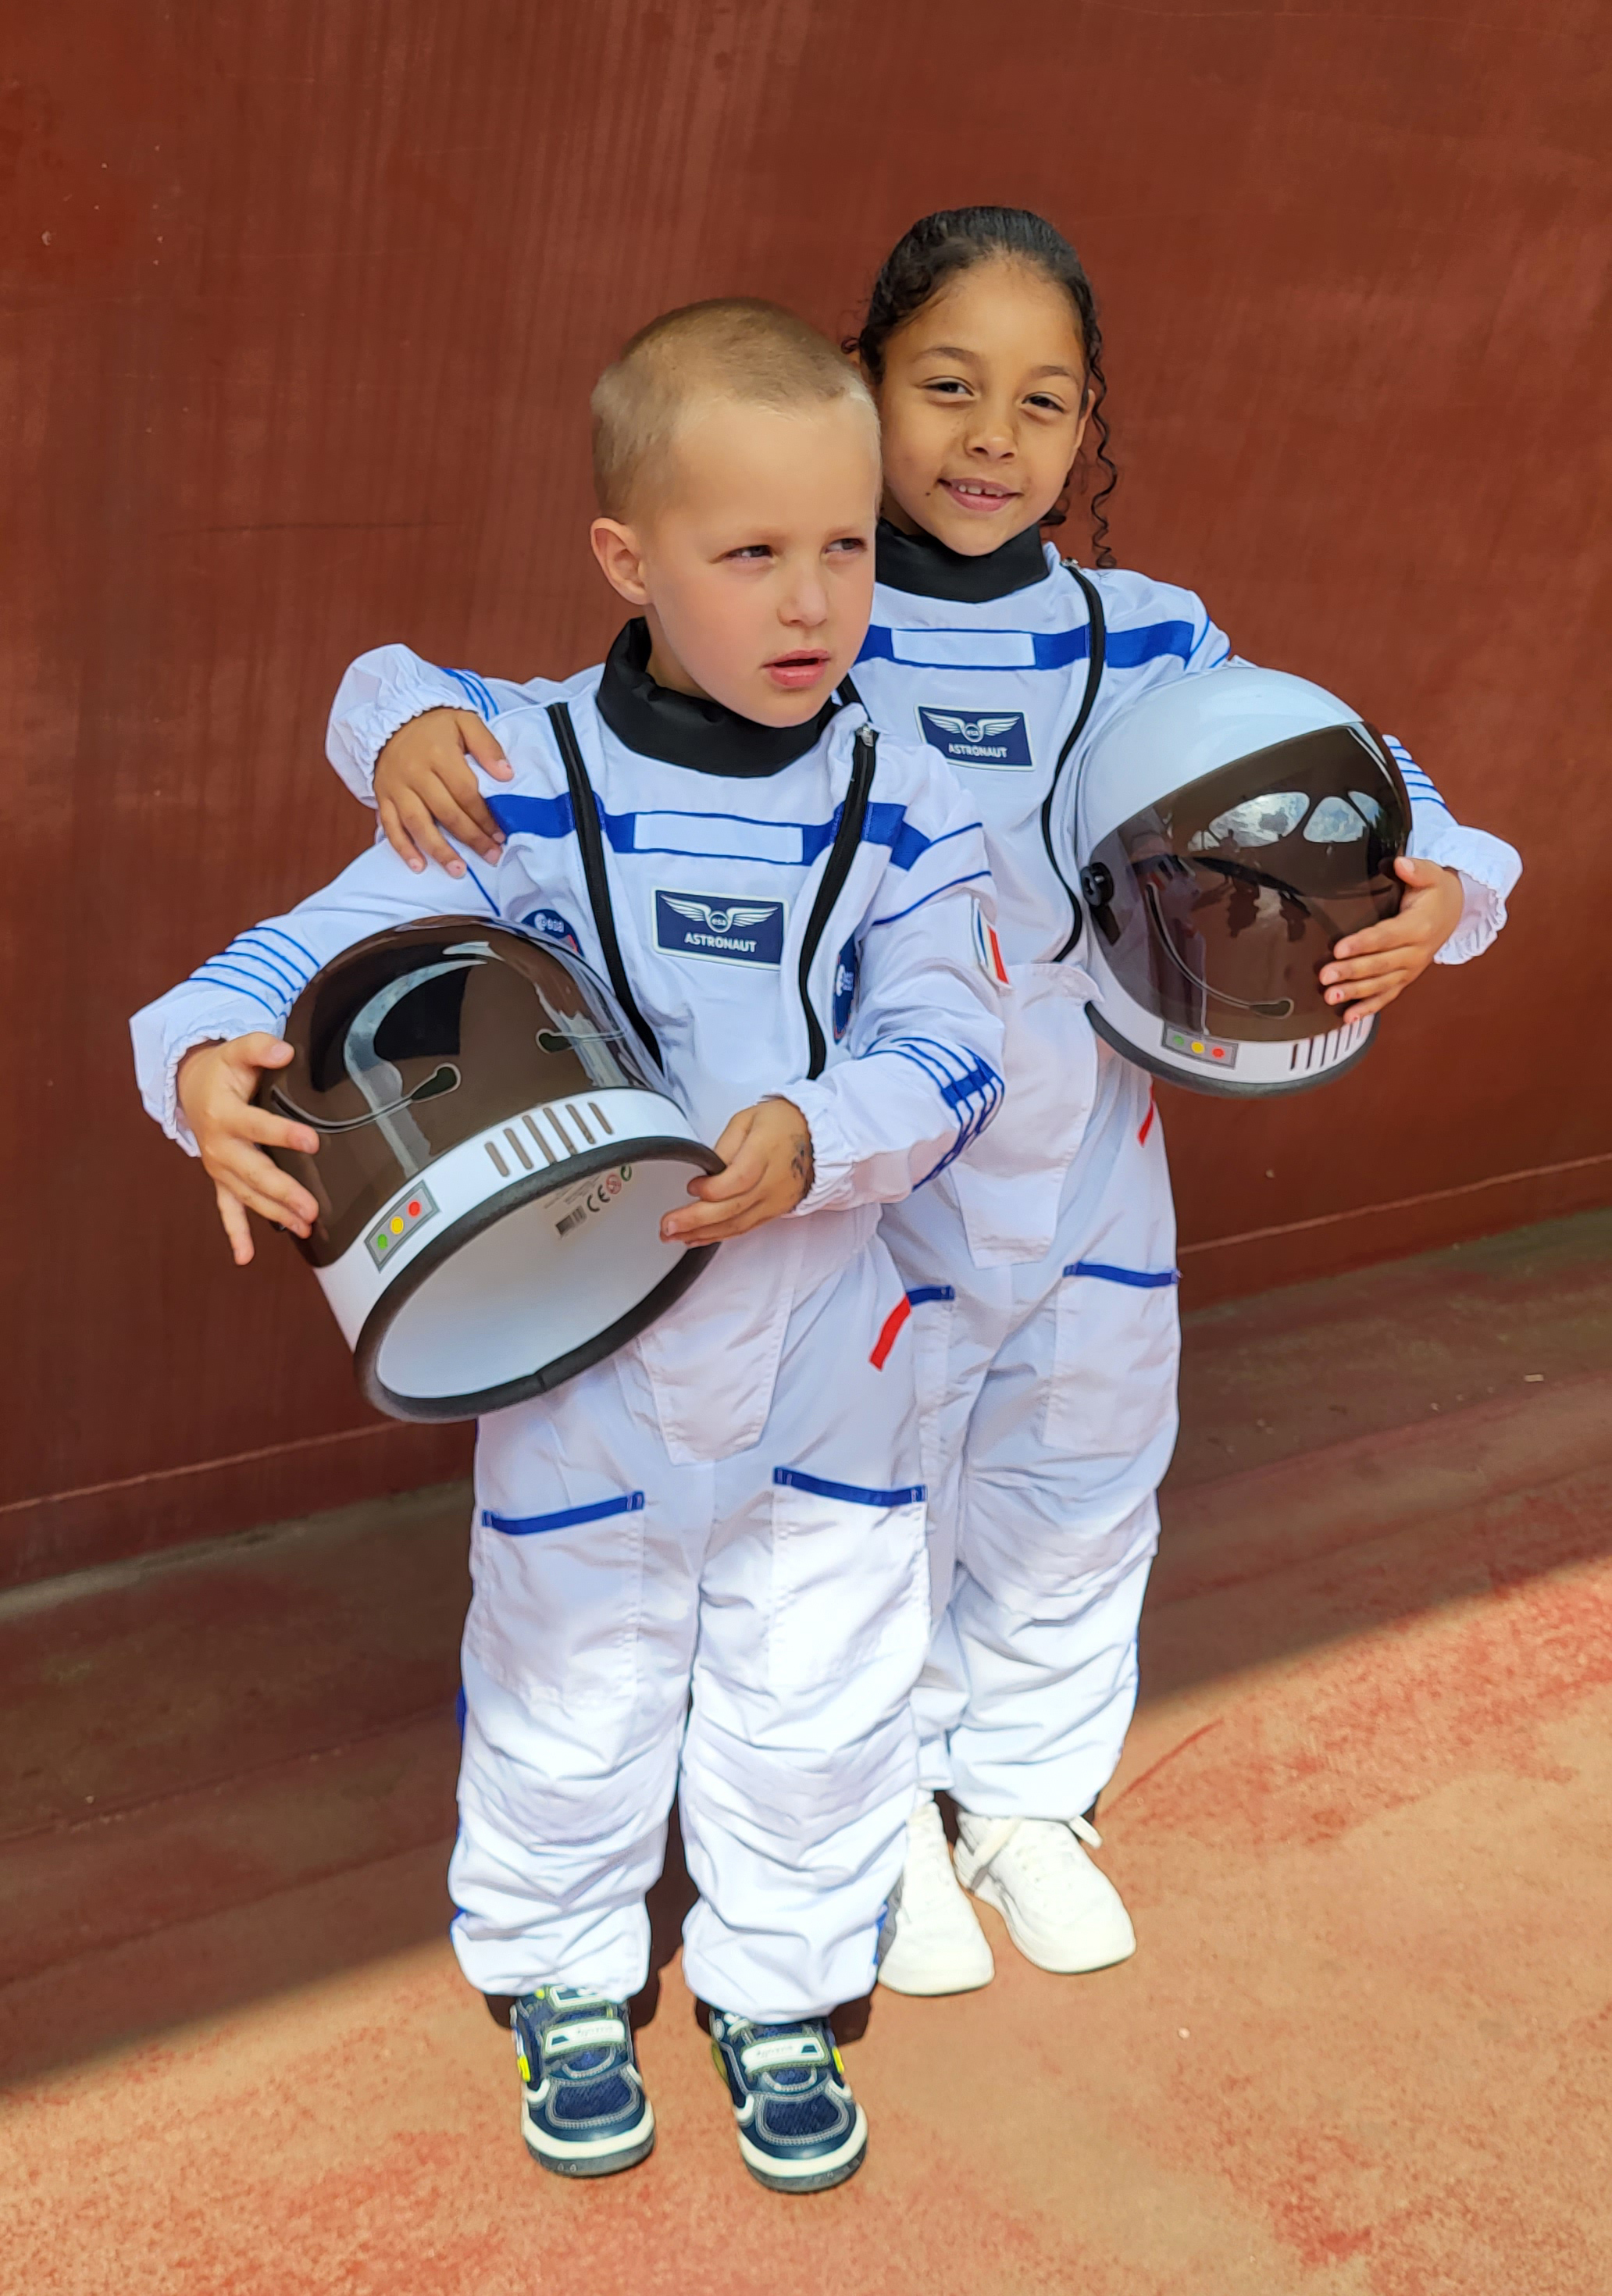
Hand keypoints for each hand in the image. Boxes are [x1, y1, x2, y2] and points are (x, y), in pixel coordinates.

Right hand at [176, 1035, 321, 1264]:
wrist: (190, 1089)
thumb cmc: (221, 1072)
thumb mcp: (236, 1051)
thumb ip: (259, 1047)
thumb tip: (284, 1050)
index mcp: (225, 1114)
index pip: (257, 1126)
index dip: (284, 1134)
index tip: (312, 1141)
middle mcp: (220, 1145)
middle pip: (254, 1172)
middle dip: (283, 1191)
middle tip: (311, 1208)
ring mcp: (220, 1167)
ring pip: (248, 1195)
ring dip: (275, 1213)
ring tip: (304, 1226)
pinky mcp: (221, 1179)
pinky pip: (226, 1209)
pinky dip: (235, 1233)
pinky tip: (245, 1257)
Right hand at [376, 709, 512, 874]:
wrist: (391, 720)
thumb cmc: (434, 725)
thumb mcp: (465, 721)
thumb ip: (487, 746)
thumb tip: (507, 775)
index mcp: (438, 753)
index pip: (465, 792)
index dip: (484, 816)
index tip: (500, 835)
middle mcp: (415, 772)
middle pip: (445, 812)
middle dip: (471, 838)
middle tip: (491, 856)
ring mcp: (396, 787)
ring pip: (418, 824)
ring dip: (439, 850)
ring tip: (458, 870)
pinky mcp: (383, 797)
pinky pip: (390, 826)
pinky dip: (403, 848)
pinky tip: (418, 866)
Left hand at [659, 1099, 814, 1245]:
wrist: (818, 1138)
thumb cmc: (782, 1123)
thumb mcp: (748, 1119)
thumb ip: (725, 1145)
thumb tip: (706, 1171)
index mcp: (765, 1152)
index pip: (738, 1180)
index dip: (712, 1189)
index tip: (691, 1187)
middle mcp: (773, 1182)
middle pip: (733, 1208)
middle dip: (696, 1220)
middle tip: (667, 1226)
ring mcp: (775, 1200)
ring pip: (737, 1224)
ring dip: (702, 1233)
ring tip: (673, 1236)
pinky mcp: (775, 1211)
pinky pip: (745, 1228)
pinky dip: (719, 1235)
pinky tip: (697, 1238)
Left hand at [1319, 856, 1464, 1021]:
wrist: (1454, 911)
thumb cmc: (1436, 891)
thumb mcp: (1431, 874)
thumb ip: (1415, 869)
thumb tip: (1399, 863)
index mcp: (1418, 926)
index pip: (1386, 936)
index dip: (1362, 943)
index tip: (1338, 948)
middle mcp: (1416, 952)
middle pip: (1380, 964)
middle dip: (1350, 972)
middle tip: (1325, 977)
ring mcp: (1411, 969)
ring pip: (1381, 984)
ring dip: (1355, 993)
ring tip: (1330, 998)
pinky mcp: (1406, 978)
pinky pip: (1388, 996)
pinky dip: (1369, 1008)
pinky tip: (1349, 1017)